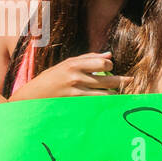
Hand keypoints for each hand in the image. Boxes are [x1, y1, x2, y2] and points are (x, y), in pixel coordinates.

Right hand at [12, 52, 126, 98]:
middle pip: (108, 80)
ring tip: (118, 94)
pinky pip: (96, 105)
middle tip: (128, 81)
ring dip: (114, 95)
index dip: (110, 66)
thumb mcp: (66, 64)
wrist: (32, 96)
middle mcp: (76, 78)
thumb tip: (109, 55)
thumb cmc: (52, 78)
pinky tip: (109, 104)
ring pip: (105, 95)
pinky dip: (105, 104)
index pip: (103, 64)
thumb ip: (88, 58)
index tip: (110, 69)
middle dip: (121, 81)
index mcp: (74, 64)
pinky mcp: (75, 105)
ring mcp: (75, 93)